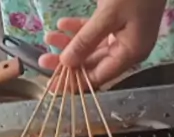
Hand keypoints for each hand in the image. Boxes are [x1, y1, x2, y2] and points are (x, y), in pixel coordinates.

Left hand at [38, 0, 166, 86]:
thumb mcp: (108, 15)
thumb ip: (86, 40)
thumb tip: (66, 63)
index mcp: (131, 52)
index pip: (99, 77)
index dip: (75, 82)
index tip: (52, 84)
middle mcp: (128, 48)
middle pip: (93, 63)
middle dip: (68, 61)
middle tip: (43, 60)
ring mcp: (124, 34)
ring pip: (92, 47)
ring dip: (70, 43)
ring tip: (48, 37)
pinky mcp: (119, 20)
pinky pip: (96, 31)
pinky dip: (79, 28)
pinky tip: (62, 23)